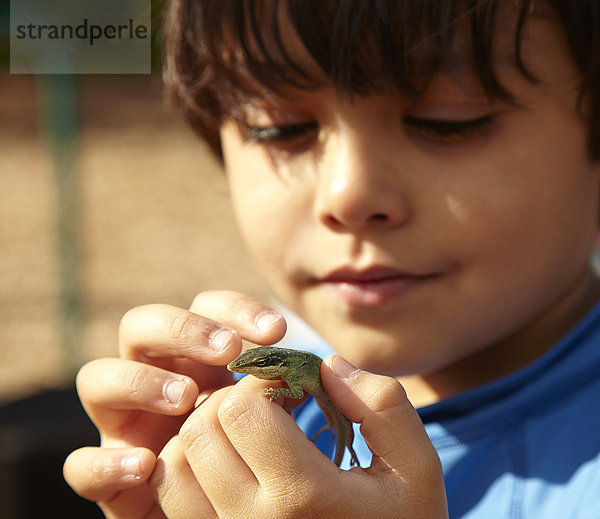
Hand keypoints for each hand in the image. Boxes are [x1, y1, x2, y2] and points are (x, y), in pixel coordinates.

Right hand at [63, 291, 286, 518]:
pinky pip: (81, 464)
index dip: (234, 309)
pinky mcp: (108, 475)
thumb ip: (291, 388)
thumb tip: (328, 369)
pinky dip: (106, 462)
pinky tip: (145, 467)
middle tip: (227, 351)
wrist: (230, 510)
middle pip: (141, 325)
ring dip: (140, 381)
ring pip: (98, 377)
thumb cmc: (259, 453)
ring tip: (187, 400)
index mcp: (197, 357)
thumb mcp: (279, 413)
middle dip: (183, 330)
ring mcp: (125, 423)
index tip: (277, 330)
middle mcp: (154, 377)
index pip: (203, 308)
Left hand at [150, 355, 447, 517]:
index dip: (266, 384)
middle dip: (233, 401)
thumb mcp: (416, 467)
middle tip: (270, 406)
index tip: (294, 389)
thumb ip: (380, 404)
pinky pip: (173, 497)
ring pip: (176, 463)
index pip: (243, 411)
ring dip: (205, 431)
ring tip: (247, 432)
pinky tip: (231, 463)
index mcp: (303, 496)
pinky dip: (191, 467)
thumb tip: (325, 365)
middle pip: (202, 430)